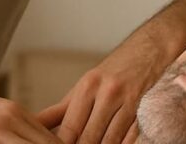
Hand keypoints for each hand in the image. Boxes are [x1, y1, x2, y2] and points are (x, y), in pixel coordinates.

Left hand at [36, 40, 168, 143]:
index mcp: (88, 86)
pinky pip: (130, 139)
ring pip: (110, 142)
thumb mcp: (84, 86)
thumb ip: (60, 110)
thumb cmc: (114, 71)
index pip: (70, 127)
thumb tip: (34, 124)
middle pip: (89, 137)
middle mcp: (108, 93)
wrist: (151, 50)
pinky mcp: (146, 112)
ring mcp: (129, 103)